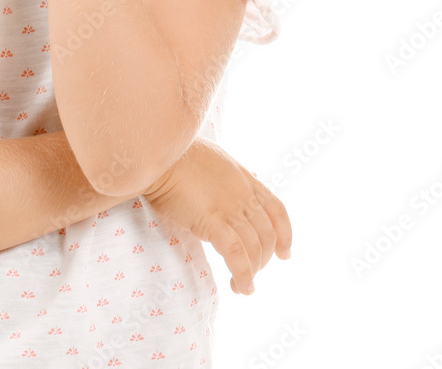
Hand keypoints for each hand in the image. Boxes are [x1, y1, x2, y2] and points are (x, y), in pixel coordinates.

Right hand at [142, 137, 292, 295]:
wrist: (156, 154)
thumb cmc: (176, 154)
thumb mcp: (215, 157)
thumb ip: (233, 174)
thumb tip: (252, 177)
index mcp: (244, 178)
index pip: (277, 210)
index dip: (285, 234)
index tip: (285, 253)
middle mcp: (242, 193)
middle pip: (267, 234)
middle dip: (265, 258)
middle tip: (253, 272)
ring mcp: (229, 207)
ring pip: (254, 247)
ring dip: (253, 271)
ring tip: (244, 287)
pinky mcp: (212, 221)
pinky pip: (236, 255)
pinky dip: (243, 274)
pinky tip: (241, 287)